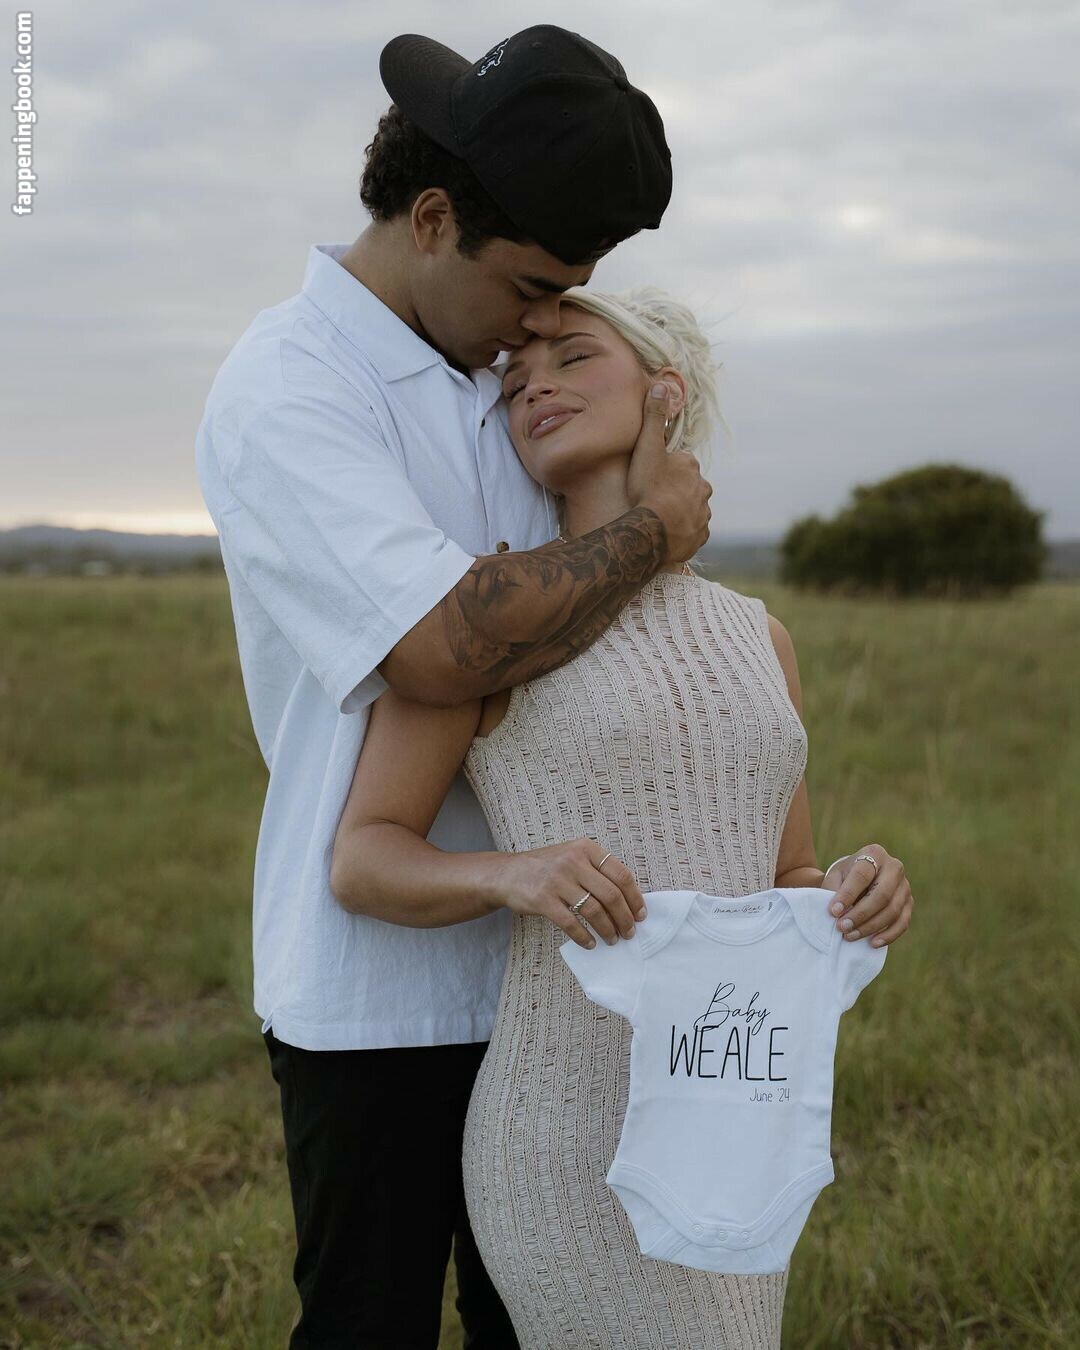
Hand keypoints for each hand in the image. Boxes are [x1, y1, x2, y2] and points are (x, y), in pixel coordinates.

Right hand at [493, 838, 647, 948]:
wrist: (507, 873)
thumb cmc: (546, 867)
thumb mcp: (573, 856)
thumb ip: (597, 870)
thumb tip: (628, 900)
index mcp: (586, 849)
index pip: (621, 875)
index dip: (635, 898)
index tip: (640, 914)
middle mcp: (573, 861)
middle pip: (611, 895)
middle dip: (625, 918)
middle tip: (629, 932)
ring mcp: (557, 880)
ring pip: (594, 910)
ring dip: (608, 929)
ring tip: (613, 939)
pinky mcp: (543, 900)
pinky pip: (571, 923)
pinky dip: (584, 937)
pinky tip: (590, 943)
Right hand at [625, 383, 711, 566]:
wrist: (653, 531)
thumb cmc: (648, 488)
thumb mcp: (647, 448)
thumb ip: (653, 418)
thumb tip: (661, 386)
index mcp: (691, 467)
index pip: (679, 463)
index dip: (663, 468)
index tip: (649, 476)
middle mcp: (703, 489)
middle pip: (688, 486)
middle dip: (674, 490)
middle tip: (651, 498)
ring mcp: (703, 515)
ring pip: (691, 509)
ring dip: (679, 511)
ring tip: (658, 518)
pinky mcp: (700, 537)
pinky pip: (692, 532)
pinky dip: (682, 531)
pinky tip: (667, 534)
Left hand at [821, 844, 913, 947]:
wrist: (859, 878)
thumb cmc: (844, 877)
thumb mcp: (835, 876)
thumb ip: (833, 890)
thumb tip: (837, 912)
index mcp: (873, 854)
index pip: (862, 875)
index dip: (847, 894)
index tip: (833, 911)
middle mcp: (894, 867)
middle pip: (881, 894)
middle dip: (860, 914)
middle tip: (842, 927)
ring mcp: (905, 886)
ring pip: (893, 910)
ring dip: (870, 927)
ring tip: (850, 936)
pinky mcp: (909, 902)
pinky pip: (903, 922)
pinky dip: (889, 935)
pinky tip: (873, 943)